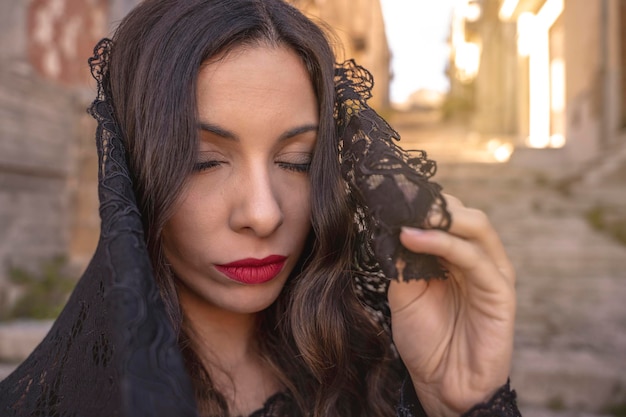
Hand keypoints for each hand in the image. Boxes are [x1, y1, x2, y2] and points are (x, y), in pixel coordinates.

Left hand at [388, 194, 515, 415]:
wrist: (443, 384)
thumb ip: (402, 261)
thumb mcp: (404, 293)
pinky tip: (415, 238)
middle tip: (397, 198)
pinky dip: (444, 243)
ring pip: (474, 226)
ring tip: (405, 215)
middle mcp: (478, 258)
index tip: (387, 194)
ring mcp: (492, 272)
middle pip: (463, 213)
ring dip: (439, 217)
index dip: (419, 203)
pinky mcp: (500, 292)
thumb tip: (391, 227)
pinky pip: (475, 258)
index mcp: (456, 256)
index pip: (444, 216)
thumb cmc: (426, 339)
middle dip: (431, 203)